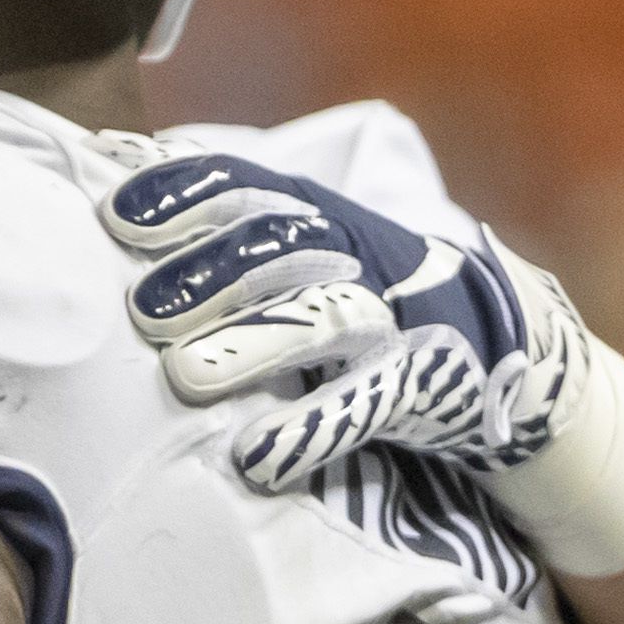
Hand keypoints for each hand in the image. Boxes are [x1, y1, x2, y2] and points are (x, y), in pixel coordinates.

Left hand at [101, 149, 623, 574]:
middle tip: (139, 309)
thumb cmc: (372, 298)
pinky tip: (256, 458)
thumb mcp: (311, 246)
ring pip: (322, 322)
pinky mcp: (421, 390)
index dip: (186, 196)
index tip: (117, 215)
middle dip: (208, 274)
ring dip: (252, 346)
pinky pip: (365, 408)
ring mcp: (397, 320)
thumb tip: (111, 165)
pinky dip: (311, 431)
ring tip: (184, 376)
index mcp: (324, 214)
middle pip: (279, 250)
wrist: (512, 356)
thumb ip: (228, 217)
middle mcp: (360, 256)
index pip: (249, 188)